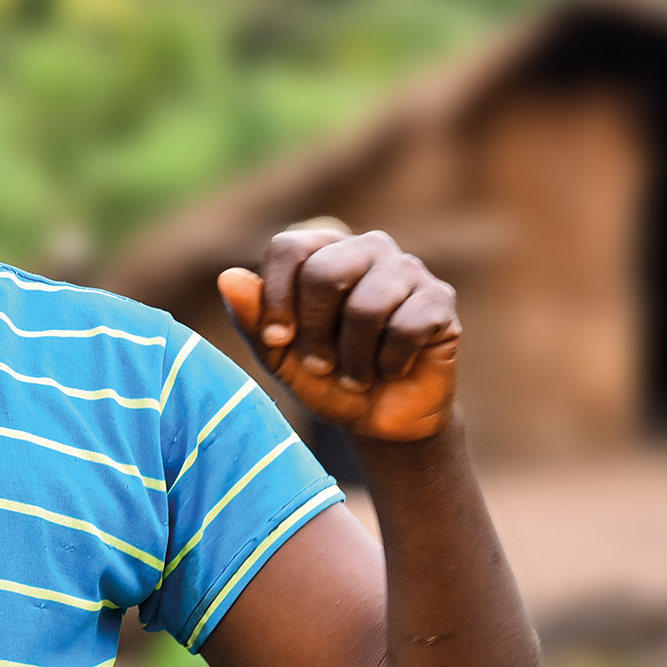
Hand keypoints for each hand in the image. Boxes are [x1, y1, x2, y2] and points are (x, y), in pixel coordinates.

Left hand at [217, 224, 459, 441]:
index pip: (289, 246)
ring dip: (353, 357)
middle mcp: (366, 248)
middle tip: (319, 365)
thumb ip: (252, 318)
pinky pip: (407, 326)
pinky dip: (390, 362)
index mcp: (322, 251)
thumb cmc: (325, 378)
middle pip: (326, 272)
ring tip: (355, 376)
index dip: (276, 297)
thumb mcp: (279, 356)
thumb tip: (227, 277)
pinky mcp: (440, 300)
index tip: (276, 341)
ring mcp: (407, 269)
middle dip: (315, 331)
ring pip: (368, 305)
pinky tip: (390, 369)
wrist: (378, 420)